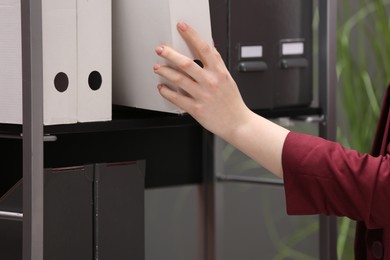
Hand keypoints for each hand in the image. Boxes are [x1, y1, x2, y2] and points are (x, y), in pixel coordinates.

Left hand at [153, 22, 251, 140]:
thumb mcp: (228, 79)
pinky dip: (166, 92)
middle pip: (186, 63)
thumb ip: (218, 63)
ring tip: (157, 67)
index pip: (204, 48)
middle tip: (160, 49)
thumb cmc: (232, 102)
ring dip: (165, 71)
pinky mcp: (196, 109)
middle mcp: (210, 82)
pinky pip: (177, 98)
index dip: (192, 35)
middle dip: (170, 54)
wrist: (238, 123)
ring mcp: (202, 95)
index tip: (182, 27)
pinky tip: (162, 87)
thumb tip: (210, 47)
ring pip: (178, 79)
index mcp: (219, 72)